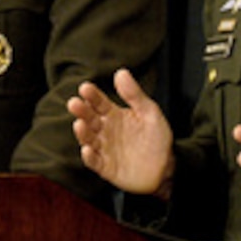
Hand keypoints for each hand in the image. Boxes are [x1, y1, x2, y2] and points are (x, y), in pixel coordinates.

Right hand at [68, 68, 174, 197]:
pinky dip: (89, 157)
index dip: (92, 95)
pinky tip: (87, 150)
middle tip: (74, 103)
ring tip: (80, 124)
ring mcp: (105, 149)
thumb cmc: (157, 138)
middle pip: (90, 119)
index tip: (85, 87)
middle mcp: (106, 131)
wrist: (166, 168)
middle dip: (81, 111)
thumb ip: (134, 95)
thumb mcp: (150, 113)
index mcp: (115, 115)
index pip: (99, 102)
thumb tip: (121, 72)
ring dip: (82, 132)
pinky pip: (95, 162)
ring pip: (89, 139)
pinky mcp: (106, 168)